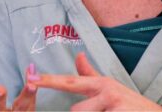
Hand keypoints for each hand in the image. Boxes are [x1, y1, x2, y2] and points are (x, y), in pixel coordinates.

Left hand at [28, 52, 161, 110]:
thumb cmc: (130, 103)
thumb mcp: (111, 86)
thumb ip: (90, 74)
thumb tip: (78, 55)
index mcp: (100, 84)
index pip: (69, 81)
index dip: (49, 81)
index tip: (31, 79)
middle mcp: (106, 92)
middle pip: (76, 111)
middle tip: (103, 110)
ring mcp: (113, 105)